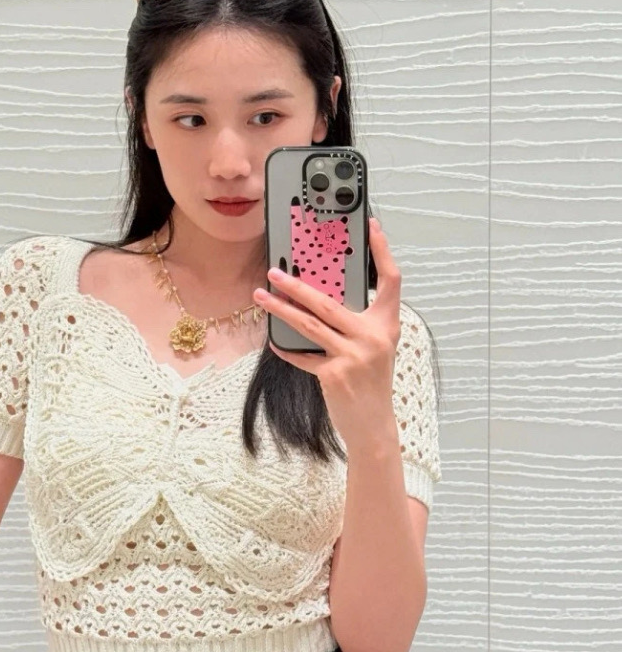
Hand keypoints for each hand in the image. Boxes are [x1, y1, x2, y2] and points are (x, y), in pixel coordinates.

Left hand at [252, 216, 401, 447]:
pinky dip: (286, 348)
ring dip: (280, 309)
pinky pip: (302, 355)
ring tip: (261, 296)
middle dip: (297, 285)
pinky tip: (273, 341)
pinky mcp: (334, 374)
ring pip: (309, 324)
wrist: (374, 425)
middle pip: (329, 301)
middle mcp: (373, 337)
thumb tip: (322, 298)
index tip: (371, 226)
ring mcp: (353, 356)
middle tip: (274, 271)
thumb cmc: (371, 384)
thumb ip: (356, 323)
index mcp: (386, 325)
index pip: (391, 280)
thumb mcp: (374, 348)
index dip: (382, 251)